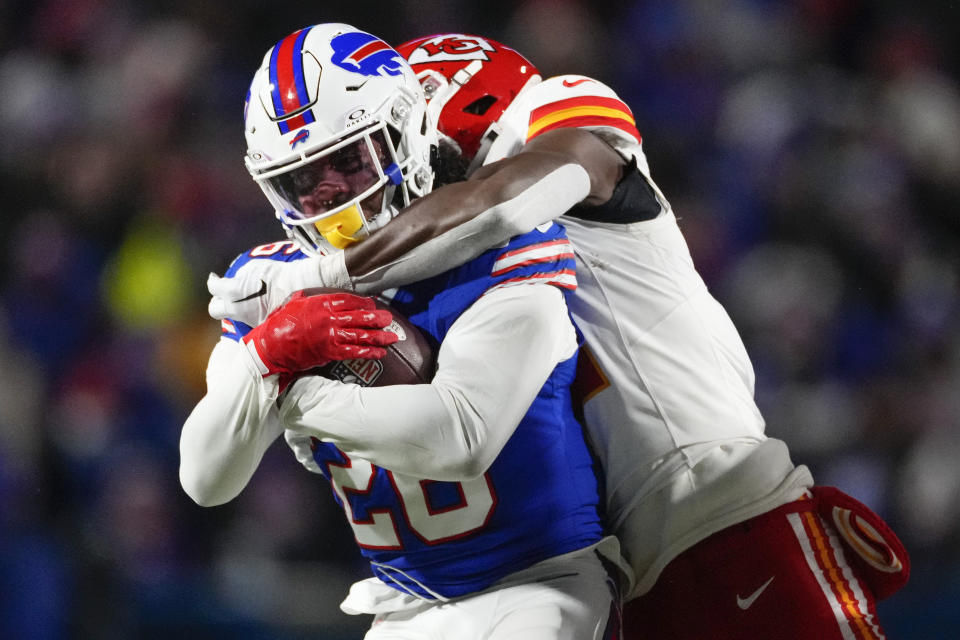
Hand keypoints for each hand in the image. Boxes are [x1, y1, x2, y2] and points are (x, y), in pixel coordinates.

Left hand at [208, 252, 348, 326]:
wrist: (302, 289)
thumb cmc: (281, 275)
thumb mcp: (256, 267)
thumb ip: (241, 275)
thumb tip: (237, 279)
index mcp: (233, 291)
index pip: (214, 287)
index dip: (213, 281)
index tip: (215, 278)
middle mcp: (237, 309)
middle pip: (215, 309)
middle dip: (217, 302)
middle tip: (224, 295)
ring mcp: (250, 321)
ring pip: (234, 318)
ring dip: (236, 310)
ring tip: (246, 302)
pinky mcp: (263, 329)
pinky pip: (251, 322)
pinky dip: (253, 316)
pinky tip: (262, 309)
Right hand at [243, 291, 397, 376]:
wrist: (270, 346)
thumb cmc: (280, 323)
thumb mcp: (295, 302)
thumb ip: (310, 297)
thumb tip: (319, 295)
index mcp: (321, 303)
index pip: (349, 300)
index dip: (364, 303)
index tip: (374, 305)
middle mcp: (329, 318)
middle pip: (360, 317)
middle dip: (378, 318)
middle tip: (389, 319)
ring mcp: (330, 336)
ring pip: (360, 335)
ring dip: (379, 336)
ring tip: (392, 337)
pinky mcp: (330, 352)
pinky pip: (354, 352)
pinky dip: (368, 352)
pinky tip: (380, 353)